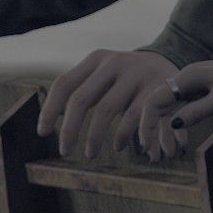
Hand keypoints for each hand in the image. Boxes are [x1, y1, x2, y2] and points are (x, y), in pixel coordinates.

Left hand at [36, 49, 177, 159]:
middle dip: (69, 130)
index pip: (64, 84)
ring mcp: (137, 73)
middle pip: (81, 99)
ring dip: (94, 137)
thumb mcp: (105, 74)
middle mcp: (115, 62)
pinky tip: (119, 145)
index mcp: (97, 59)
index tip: (43, 133)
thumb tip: (47, 122)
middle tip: (65, 151)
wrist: (169, 63)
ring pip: (105, 110)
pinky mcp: (157, 86)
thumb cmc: (126, 78)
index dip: (50, 110)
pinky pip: (132, 117)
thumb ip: (81, 90)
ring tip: (90, 153)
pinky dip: (122, 135)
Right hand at [134, 43, 212, 161]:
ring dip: (163, 129)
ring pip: (170, 107)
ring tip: (162, 153)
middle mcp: (187, 78)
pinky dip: (178, 123)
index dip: (147, 123)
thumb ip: (198, 110)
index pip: (154, 100)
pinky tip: (177, 139)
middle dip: (151, 129)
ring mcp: (194, 83)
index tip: (146, 145)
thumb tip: (174, 124)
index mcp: (188, 76)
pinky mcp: (203, 89)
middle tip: (150, 155)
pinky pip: (183, 106)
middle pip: (158, 104)